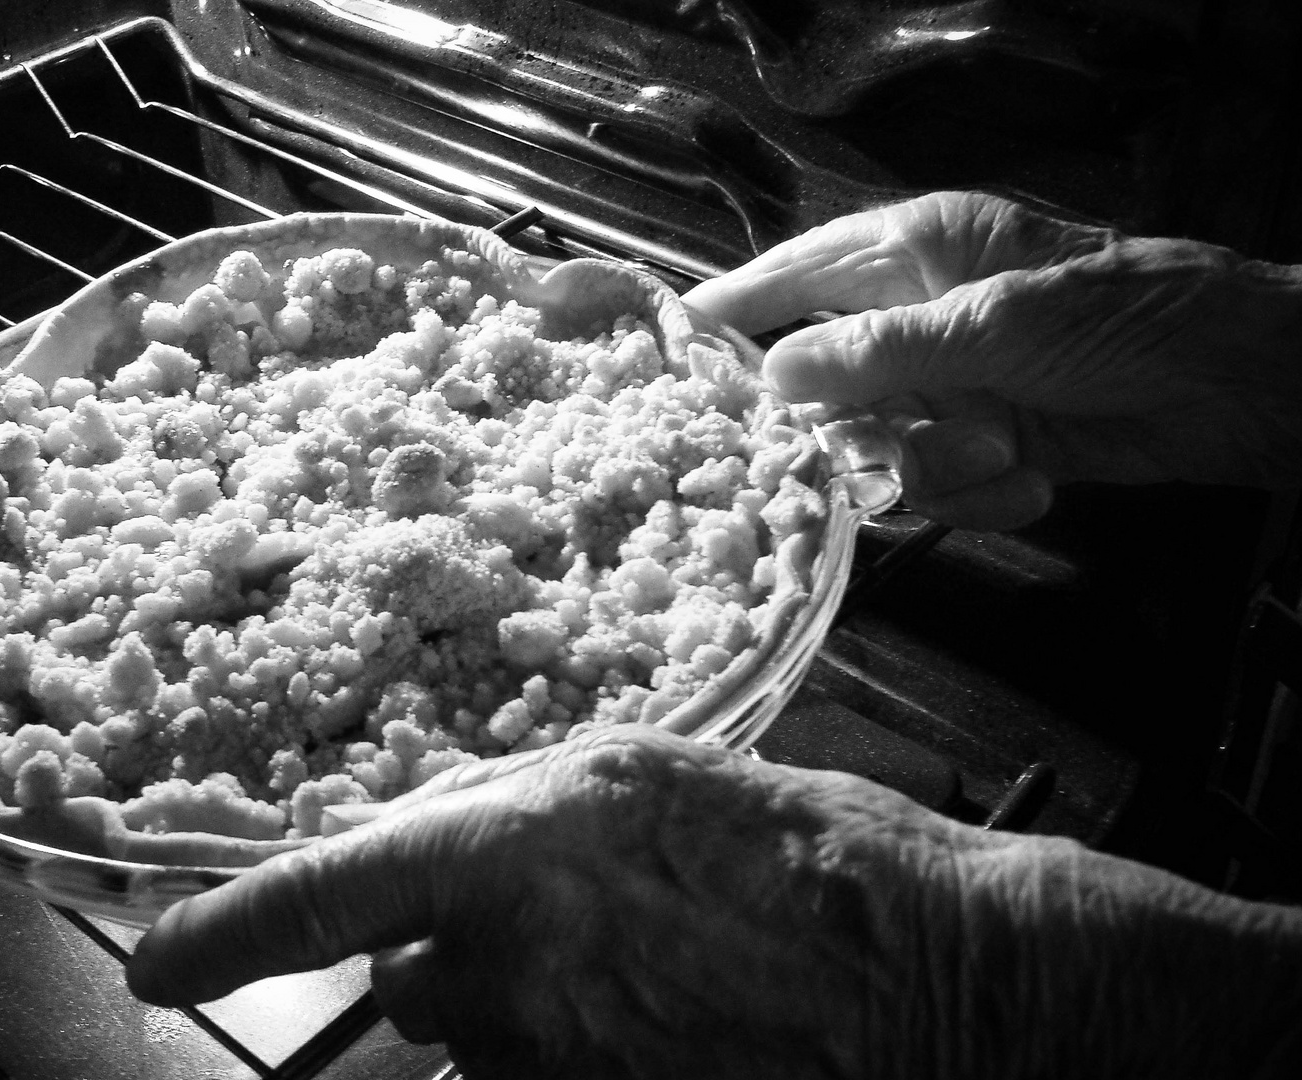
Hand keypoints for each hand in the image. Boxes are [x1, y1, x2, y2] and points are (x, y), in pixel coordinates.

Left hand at [124, 726, 1301, 1077]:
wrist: (933, 990)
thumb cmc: (805, 855)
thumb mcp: (644, 775)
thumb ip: (512, 802)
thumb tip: (425, 836)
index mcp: (507, 853)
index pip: (318, 900)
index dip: (221, 931)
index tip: (158, 963)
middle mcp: (505, 971)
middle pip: (416, 977)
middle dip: (464, 952)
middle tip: (582, 923)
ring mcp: (548, 1064)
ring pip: (481, 1036)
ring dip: (531, 1002)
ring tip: (650, 966)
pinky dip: (573, 1049)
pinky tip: (660, 1019)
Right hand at [684, 191, 1301, 529]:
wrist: (1241, 387)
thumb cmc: (1121, 318)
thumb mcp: (992, 324)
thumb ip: (876, 353)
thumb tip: (770, 372)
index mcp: (914, 251)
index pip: (794, 273)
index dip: (733, 309)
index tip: (671, 346)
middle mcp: (918, 319)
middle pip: (823, 384)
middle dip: (852, 427)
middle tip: (875, 449)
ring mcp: (947, 387)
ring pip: (871, 450)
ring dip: (932, 466)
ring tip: (1002, 451)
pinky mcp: (981, 448)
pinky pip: (929, 489)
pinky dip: (975, 496)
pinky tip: (1029, 481)